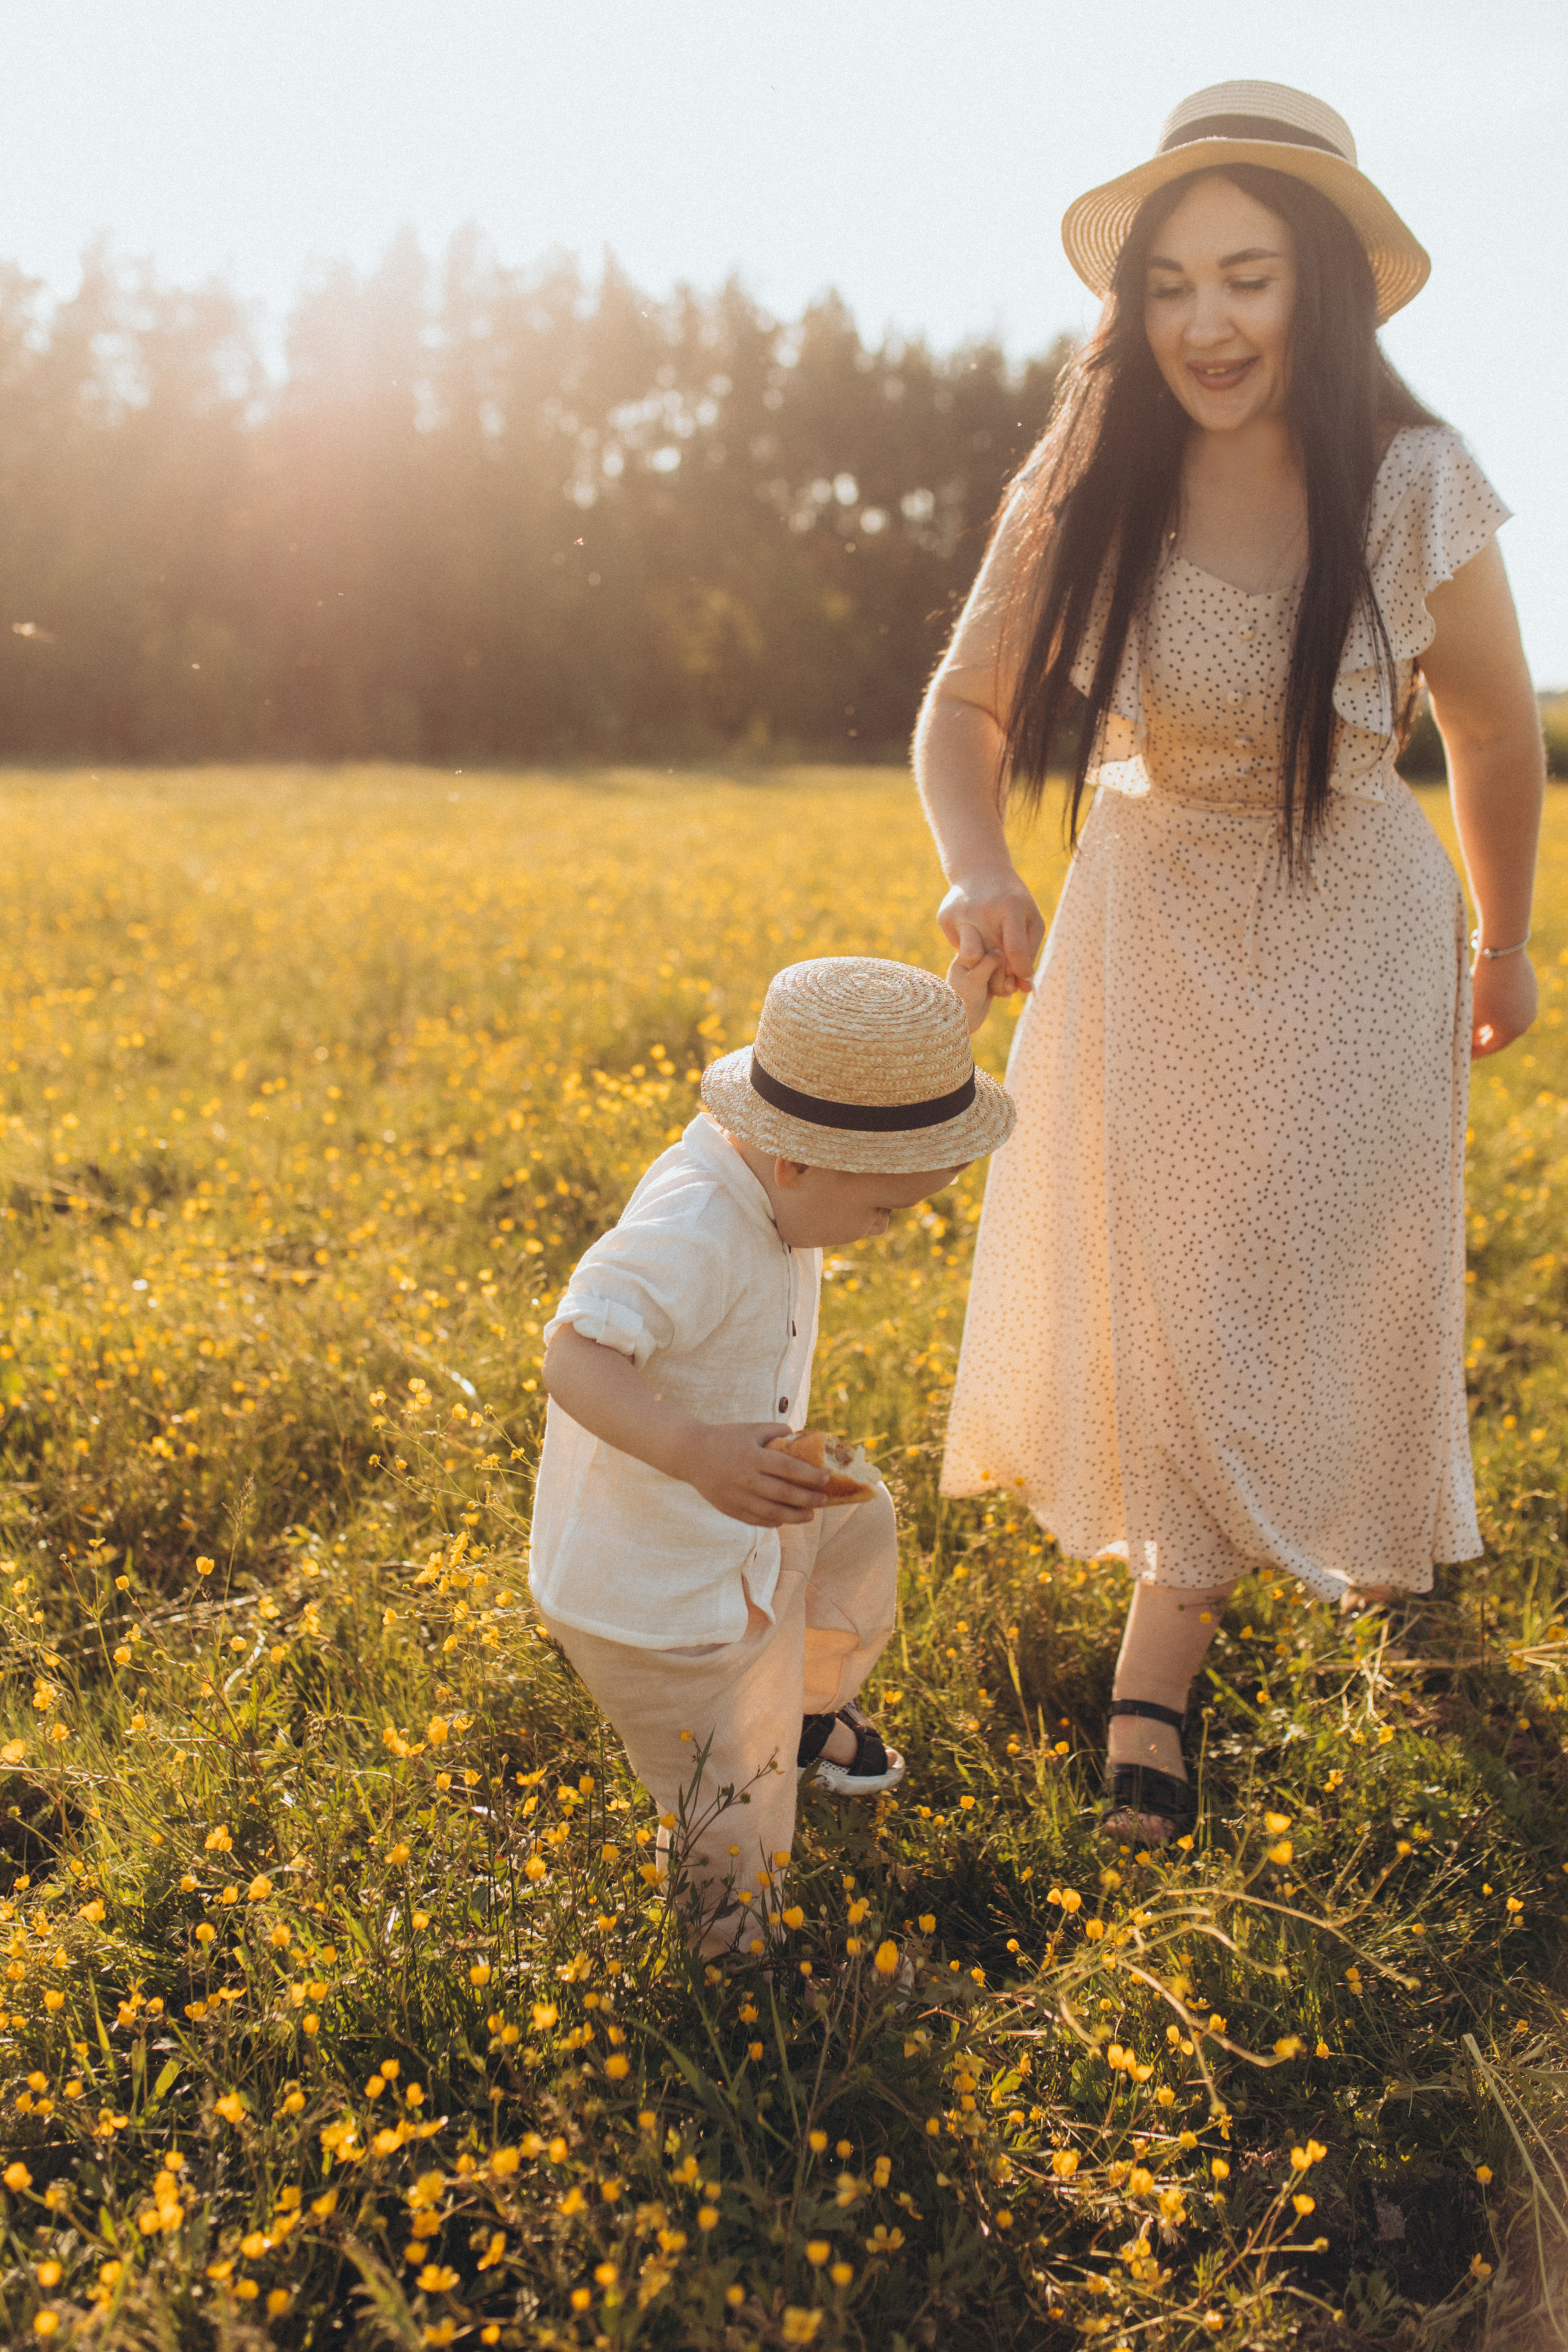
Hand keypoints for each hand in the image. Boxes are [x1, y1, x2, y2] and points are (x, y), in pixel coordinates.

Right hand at [686, 1423, 830, 1526]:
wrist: (690, 1454)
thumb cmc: (725, 1438)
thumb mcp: (751, 1429)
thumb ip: (776, 1430)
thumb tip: (801, 1435)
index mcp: (753, 1457)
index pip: (788, 1469)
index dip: (810, 1475)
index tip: (827, 1478)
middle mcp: (746, 1479)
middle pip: (784, 1494)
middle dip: (808, 1499)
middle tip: (824, 1501)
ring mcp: (737, 1497)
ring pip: (772, 1512)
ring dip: (794, 1516)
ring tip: (810, 1516)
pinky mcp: (729, 1509)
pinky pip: (756, 1520)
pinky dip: (773, 1521)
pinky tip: (785, 1518)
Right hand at [937, 867, 1043, 997]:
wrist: (979, 870)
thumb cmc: (1012, 901)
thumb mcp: (1030, 919)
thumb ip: (1030, 953)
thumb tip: (1025, 989)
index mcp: (1010, 907)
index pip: (1015, 949)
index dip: (1021, 970)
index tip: (1023, 976)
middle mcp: (983, 910)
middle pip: (991, 958)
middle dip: (1001, 974)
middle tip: (1006, 973)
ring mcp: (961, 913)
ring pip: (969, 957)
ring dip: (980, 964)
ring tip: (988, 956)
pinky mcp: (945, 917)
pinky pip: (957, 947)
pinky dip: (968, 946)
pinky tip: (973, 933)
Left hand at [946, 932, 1003, 1032]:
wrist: (963, 1021)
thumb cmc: (963, 999)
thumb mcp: (974, 979)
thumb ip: (988, 963)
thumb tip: (1001, 950)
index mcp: (966, 954)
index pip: (987, 944)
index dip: (998, 952)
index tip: (1003, 962)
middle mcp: (975, 960)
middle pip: (999, 955)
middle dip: (1006, 969)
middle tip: (1008, 980)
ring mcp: (984, 971)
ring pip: (1005, 967)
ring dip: (1009, 979)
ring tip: (1007, 991)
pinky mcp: (991, 982)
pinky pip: (1006, 979)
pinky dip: (1008, 985)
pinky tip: (1007, 995)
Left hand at [1472, 950, 1536, 1056]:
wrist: (1501, 954)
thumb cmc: (1483, 987)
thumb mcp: (1470, 1013)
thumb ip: (1466, 1032)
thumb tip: (1459, 1042)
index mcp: (1512, 1031)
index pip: (1490, 1048)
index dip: (1474, 1051)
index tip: (1462, 1051)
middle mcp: (1526, 1019)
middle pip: (1500, 1034)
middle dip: (1482, 1037)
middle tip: (1466, 1038)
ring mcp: (1530, 1002)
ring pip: (1506, 1017)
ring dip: (1490, 1021)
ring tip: (1474, 1020)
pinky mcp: (1529, 986)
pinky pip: (1511, 1001)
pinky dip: (1498, 1005)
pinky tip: (1486, 1001)